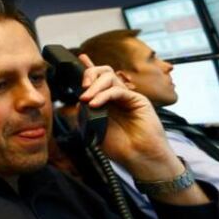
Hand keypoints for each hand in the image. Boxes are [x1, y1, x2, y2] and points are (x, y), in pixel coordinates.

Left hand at [77, 54, 178, 179]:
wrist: (139, 159)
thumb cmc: (120, 148)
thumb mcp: (95, 129)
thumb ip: (86, 114)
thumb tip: (78, 101)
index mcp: (106, 102)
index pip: (97, 80)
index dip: (89, 68)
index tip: (79, 59)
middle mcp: (117, 96)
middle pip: (103, 72)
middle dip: (89, 73)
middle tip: (82, 88)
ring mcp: (128, 97)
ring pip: (109, 76)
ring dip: (94, 85)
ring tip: (86, 100)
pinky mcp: (138, 100)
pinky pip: (118, 90)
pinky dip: (104, 95)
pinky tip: (95, 104)